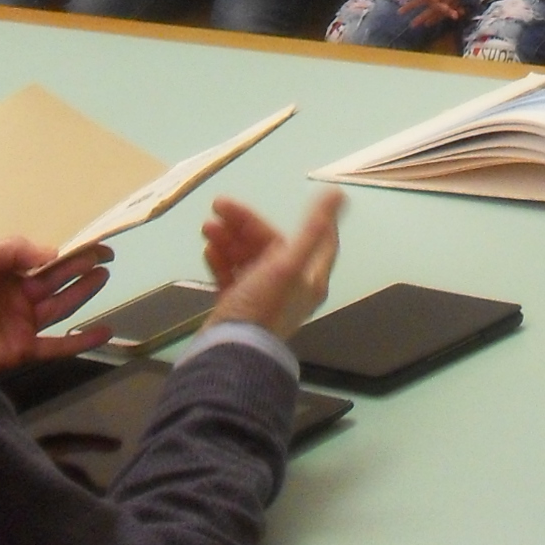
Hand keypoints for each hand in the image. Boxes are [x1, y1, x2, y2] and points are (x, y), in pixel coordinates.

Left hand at [0, 238, 114, 372]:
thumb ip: (15, 250)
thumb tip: (53, 253)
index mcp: (3, 272)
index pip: (43, 260)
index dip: (69, 252)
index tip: (96, 244)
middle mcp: (15, 296)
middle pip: (55, 280)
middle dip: (80, 268)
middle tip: (107, 256)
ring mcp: (19, 324)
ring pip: (60, 307)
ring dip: (83, 292)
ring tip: (104, 276)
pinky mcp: (21, 350)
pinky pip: (56, 346)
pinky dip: (80, 341)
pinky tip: (104, 331)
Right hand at [199, 191, 343, 338]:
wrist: (231, 352)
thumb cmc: (264, 306)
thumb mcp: (289, 263)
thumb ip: (312, 227)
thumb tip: (338, 192)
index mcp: (309, 278)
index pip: (316, 239)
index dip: (311, 217)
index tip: (298, 196)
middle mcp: (290, 287)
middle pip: (270, 245)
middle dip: (244, 225)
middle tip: (217, 206)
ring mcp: (263, 297)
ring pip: (247, 258)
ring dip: (228, 240)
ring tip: (207, 228)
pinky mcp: (239, 307)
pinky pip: (231, 276)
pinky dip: (221, 261)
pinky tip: (208, 251)